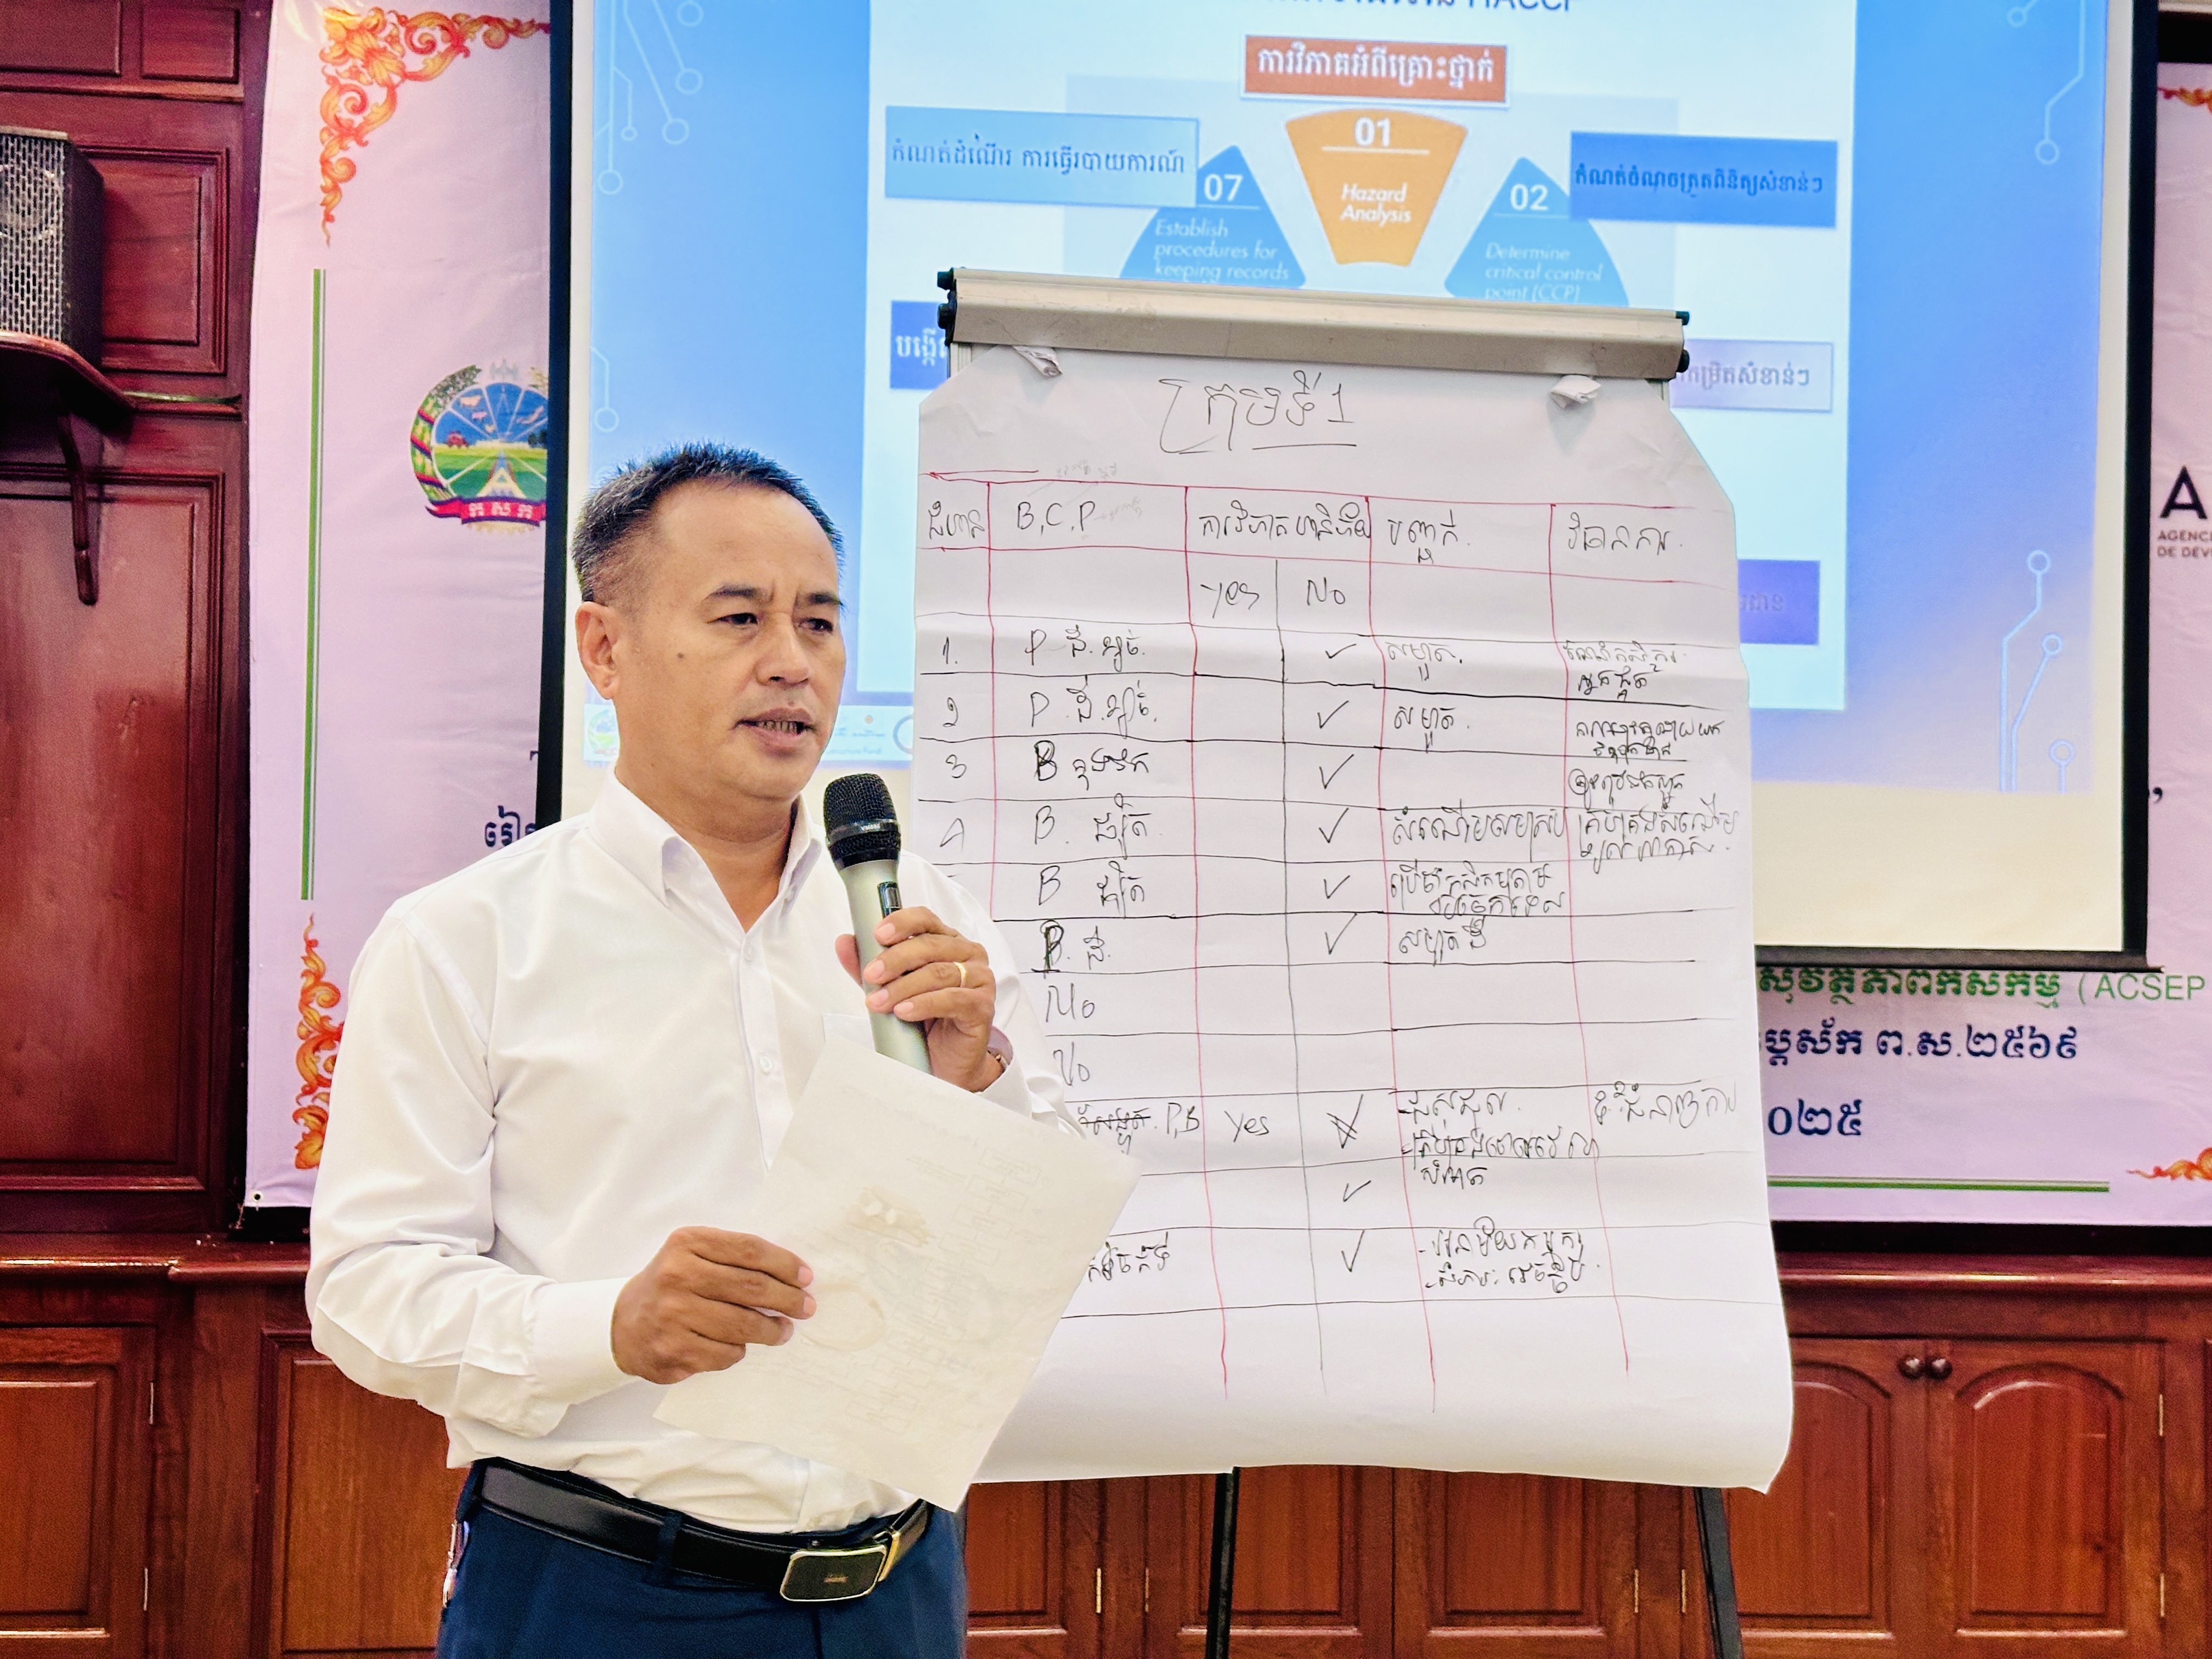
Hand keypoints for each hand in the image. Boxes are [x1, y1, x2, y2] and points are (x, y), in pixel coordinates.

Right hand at [610, 1227, 813, 1384]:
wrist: (623, 1323)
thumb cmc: (673, 1284)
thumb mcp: (694, 1254)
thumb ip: (734, 1257)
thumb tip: (792, 1275)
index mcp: (687, 1243)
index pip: (750, 1250)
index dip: (785, 1264)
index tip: (806, 1277)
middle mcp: (677, 1275)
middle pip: (752, 1288)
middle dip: (788, 1299)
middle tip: (806, 1307)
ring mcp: (673, 1314)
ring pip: (743, 1326)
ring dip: (772, 1330)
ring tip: (783, 1330)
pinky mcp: (673, 1349)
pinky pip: (726, 1354)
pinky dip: (740, 1351)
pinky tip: (740, 1345)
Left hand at [835, 906, 1004, 1091]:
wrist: (945, 1060)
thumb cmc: (924, 1018)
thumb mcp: (890, 987)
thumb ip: (868, 964)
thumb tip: (845, 942)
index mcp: (947, 941)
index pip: (926, 919)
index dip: (902, 922)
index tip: (877, 934)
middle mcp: (967, 954)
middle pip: (930, 945)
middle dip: (895, 960)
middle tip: (871, 975)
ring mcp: (979, 979)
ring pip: (938, 973)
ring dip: (903, 987)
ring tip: (879, 1002)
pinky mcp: (982, 1007)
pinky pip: (952, 999)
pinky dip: (923, 1004)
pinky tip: (904, 1011)